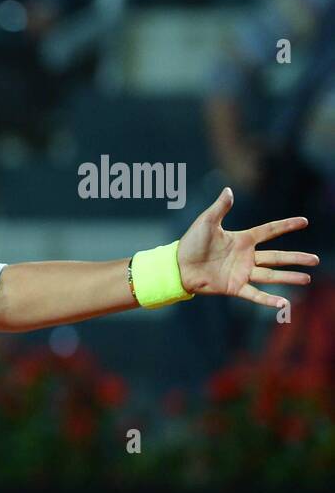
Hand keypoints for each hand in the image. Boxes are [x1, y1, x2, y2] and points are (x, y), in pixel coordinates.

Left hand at [176, 187, 319, 308]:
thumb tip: (228, 189)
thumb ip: (220, 208)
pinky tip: (284, 303)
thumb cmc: (190, 243)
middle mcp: (246, 257)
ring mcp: (241, 273)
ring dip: (289, 277)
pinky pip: (255, 295)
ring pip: (271, 276)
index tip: (304, 221)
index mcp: (242, 239)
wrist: (177, 267)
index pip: (269, 231)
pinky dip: (268, 300)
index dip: (286, 225)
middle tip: (315, 259)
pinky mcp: (234, 287)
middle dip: (296, 258)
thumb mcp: (207, 222)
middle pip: (277, 257)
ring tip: (307, 279)